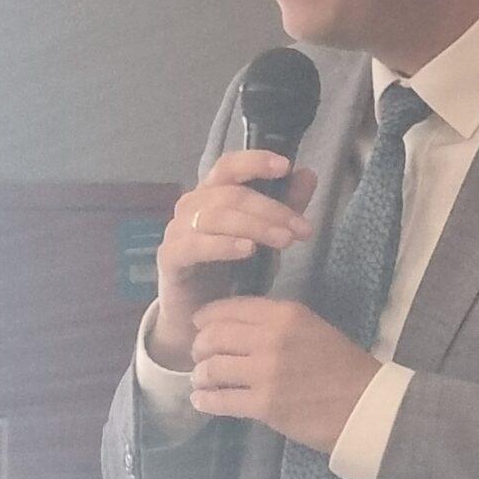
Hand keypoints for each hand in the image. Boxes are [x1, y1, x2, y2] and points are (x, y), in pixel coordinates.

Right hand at [148, 152, 316, 368]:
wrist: (201, 317)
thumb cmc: (232, 272)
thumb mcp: (266, 238)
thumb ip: (285, 208)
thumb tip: (308, 175)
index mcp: (212, 194)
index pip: (228, 166)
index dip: (255, 161)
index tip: (286, 167)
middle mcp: (191, 206)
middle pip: (231, 194)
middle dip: (271, 210)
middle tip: (301, 229)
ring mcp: (177, 231)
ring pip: (216, 216)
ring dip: (255, 226)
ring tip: (284, 242)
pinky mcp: (170, 258)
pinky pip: (194, 245)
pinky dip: (223, 245)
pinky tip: (248, 250)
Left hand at [188, 296, 380, 454]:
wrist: (364, 405)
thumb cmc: (342, 367)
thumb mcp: (311, 328)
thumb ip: (275, 324)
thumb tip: (236, 328)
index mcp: (284, 314)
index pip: (230, 308)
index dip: (207, 317)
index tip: (198, 325)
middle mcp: (271, 338)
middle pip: (214, 336)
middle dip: (199, 347)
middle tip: (199, 356)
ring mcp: (265, 372)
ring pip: (213, 368)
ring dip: (201, 375)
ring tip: (201, 380)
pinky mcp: (264, 404)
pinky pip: (221, 400)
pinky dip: (206, 401)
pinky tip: (202, 401)